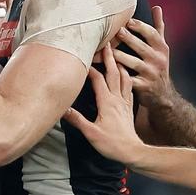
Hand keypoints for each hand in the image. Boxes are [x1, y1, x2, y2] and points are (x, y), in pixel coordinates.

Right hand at [64, 44, 143, 163]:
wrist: (134, 153)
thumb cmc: (112, 144)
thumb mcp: (91, 133)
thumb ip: (77, 119)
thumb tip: (62, 108)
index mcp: (107, 102)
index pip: (98, 79)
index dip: (90, 67)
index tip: (84, 55)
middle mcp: (117, 99)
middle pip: (114, 73)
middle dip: (110, 56)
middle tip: (107, 41)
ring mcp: (124, 102)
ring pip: (124, 77)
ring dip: (120, 63)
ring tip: (117, 51)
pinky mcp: (129, 107)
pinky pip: (129, 86)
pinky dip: (126, 75)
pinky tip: (125, 72)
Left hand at [112, 6, 176, 108]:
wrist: (163, 95)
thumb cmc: (157, 65)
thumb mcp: (161, 47)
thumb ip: (158, 28)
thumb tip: (157, 7)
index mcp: (162, 48)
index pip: (152, 34)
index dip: (140, 27)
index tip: (127, 20)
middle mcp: (158, 60)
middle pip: (142, 47)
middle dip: (128, 38)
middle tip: (115, 31)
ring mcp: (151, 74)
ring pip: (132, 63)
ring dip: (118, 56)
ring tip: (104, 49)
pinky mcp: (143, 86)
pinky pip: (128, 79)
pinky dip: (117, 74)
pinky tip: (104, 70)